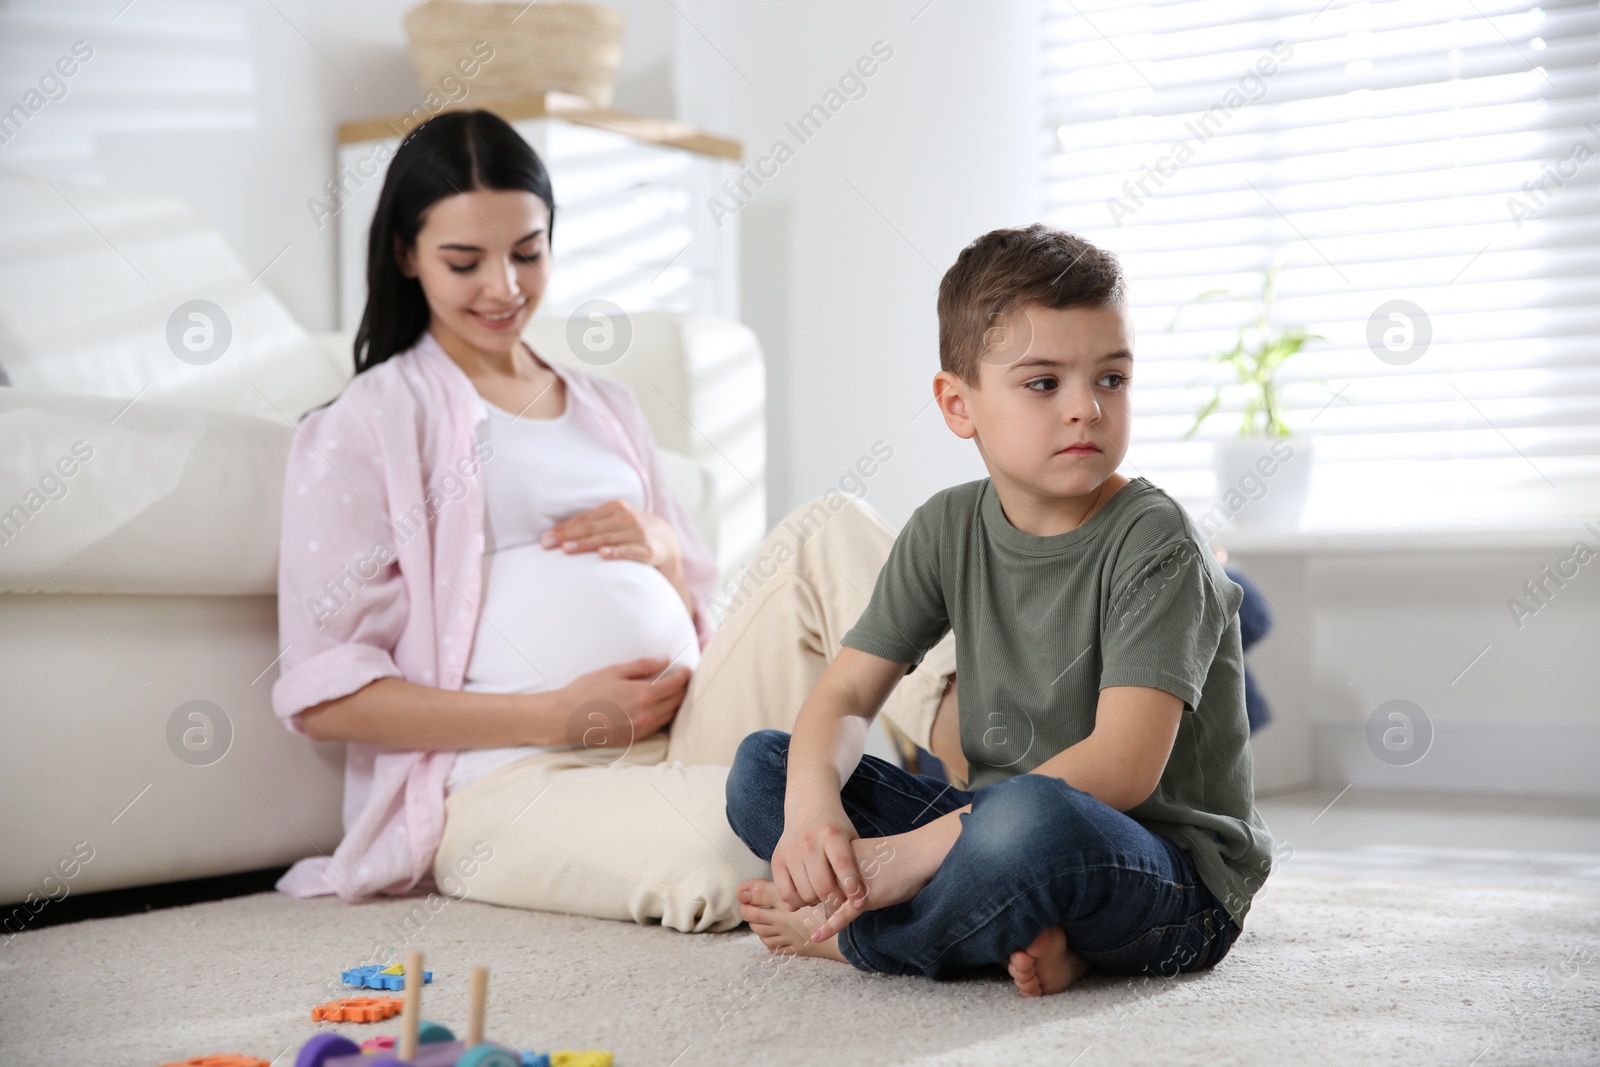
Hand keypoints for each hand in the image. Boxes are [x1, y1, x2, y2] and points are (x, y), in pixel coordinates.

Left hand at [542, 500, 680, 572]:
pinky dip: (616, 551)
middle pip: (591, 527)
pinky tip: (603, 554)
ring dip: (585, 544)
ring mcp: (638, 533)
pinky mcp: (648, 549)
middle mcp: (626, 517)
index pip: (584, 519)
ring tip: (566, 549)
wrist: (668, 541)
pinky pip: (630, 551)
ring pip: (606, 538)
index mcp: (616, 507)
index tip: (545, 538)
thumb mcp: (617, 520)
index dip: (564, 528)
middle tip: (547, 545)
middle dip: (567, 536)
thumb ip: (596, 523)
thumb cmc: (634, 531)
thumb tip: (561, 532)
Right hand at [556, 656, 690, 745]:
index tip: (686, 670)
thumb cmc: (585, 692)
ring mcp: (640, 729)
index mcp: (642, 695)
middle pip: (676, 701)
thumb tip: (663, 661)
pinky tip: (657, 708)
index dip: (684, 676)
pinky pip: (657, 727)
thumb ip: (641, 666)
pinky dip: (662, 716)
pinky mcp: (633, 740)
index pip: (675, 685)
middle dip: (682, 689)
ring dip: (674, 704)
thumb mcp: (613, 671)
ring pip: (669, 716)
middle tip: (681, 679)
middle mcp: (646, 715)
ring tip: (671, 693)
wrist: (564, 719)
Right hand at [768, 802, 868, 939]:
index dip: (852, 889)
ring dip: (817, 902)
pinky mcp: (777, 860)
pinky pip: (785, 893)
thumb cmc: (835, 828)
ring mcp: (791, 851)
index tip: (859, 903)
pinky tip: (806, 896)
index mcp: (832, 834)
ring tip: (824, 897)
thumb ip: (854, 868)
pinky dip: (797, 902)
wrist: (808, 806)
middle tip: (841, 903)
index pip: (843, 867)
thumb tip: (855, 905)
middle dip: (835, 902)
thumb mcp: (850, 839)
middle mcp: (809, 843)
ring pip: (805, 894)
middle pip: (823, 886)